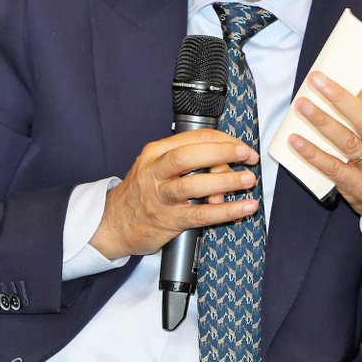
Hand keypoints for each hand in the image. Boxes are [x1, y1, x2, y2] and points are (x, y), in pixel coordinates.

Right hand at [91, 129, 260, 259]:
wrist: (114, 224)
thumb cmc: (141, 194)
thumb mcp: (156, 167)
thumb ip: (186, 161)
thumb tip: (226, 160)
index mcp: (155, 152)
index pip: (193, 137)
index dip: (223, 139)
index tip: (241, 146)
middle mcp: (155, 172)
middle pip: (190, 155)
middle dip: (223, 152)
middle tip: (247, 155)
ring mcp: (160, 197)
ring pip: (195, 184)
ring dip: (226, 180)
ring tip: (248, 180)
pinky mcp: (169, 220)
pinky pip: (202, 214)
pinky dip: (227, 210)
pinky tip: (244, 208)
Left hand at [288, 71, 361, 249]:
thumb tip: (349, 91)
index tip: (355, 86)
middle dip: (339, 98)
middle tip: (316, 80)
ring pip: (346, 142)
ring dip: (321, 121)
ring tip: (302, 105)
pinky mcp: (357, 188)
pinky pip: (332, 168)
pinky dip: (312, 153)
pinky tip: (296, 141)